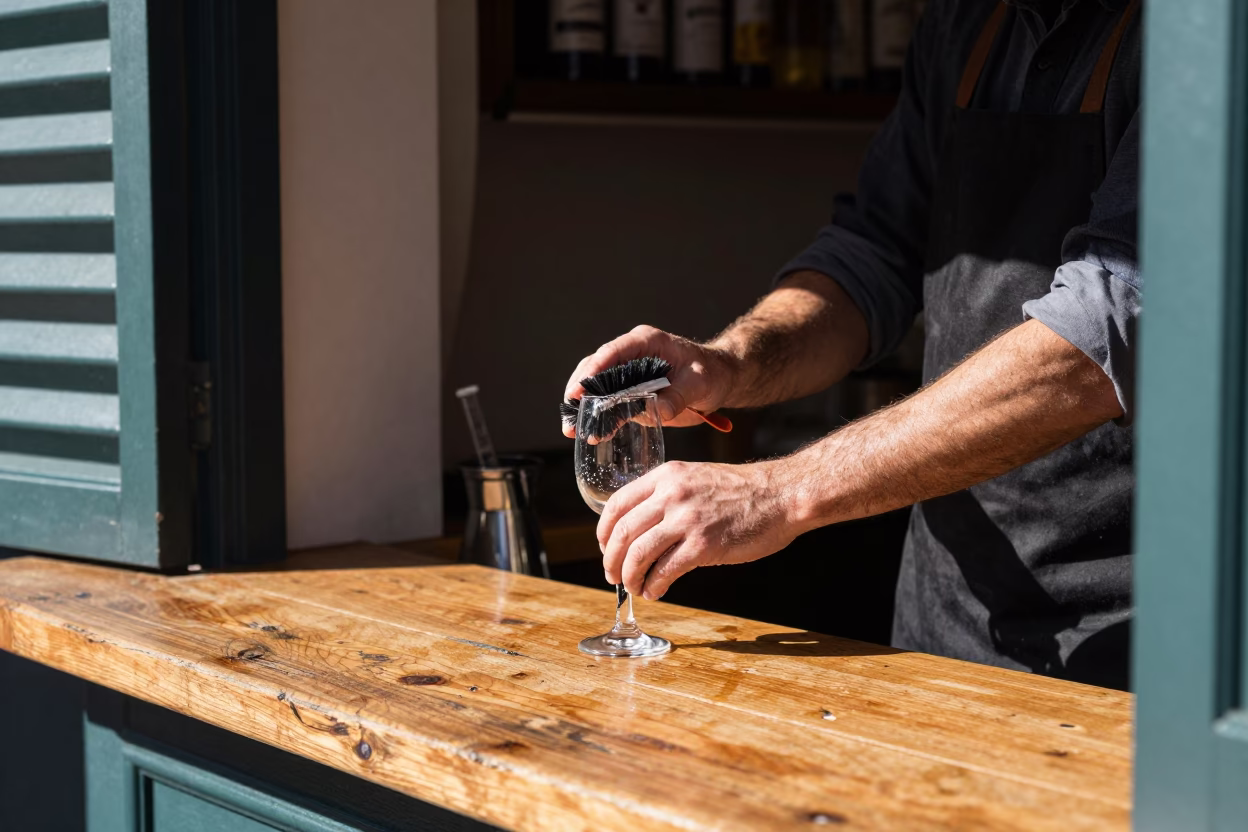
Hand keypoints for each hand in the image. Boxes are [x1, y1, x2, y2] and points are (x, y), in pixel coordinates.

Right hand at [562, 325, 734, 437]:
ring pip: (598, 387)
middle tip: (570, 413)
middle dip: (580, 391)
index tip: (579, 389)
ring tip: (572, 430)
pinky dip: (601, 418)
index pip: (613, 352)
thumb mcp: (699, 382)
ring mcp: (629, 375)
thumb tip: (658, 410)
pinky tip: (593, 434)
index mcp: (646, 342)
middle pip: (596, 368)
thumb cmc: (711, 373)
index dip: (593, 370)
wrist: (719, 381)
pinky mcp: (631, 394)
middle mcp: (632, 355)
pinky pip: (610, 404)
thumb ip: (679, 396)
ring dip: (585, 408)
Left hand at [598, 459, 804, 599]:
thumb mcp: (696, 478)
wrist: (781, 495)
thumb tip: (641, 526)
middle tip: (613, 576)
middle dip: (611, 560)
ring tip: (634, 588)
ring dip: (630, 577)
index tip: (604, 548)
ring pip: (638, 554)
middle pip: (621, 532)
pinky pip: (665, 571)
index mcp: (666, 476)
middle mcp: (671, 494)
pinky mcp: (703, 545)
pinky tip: (656, 591)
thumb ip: (667, 495)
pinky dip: (654, 586)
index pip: (616, 504)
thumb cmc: (742, 491)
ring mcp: (687, 520)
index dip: (603, 531)